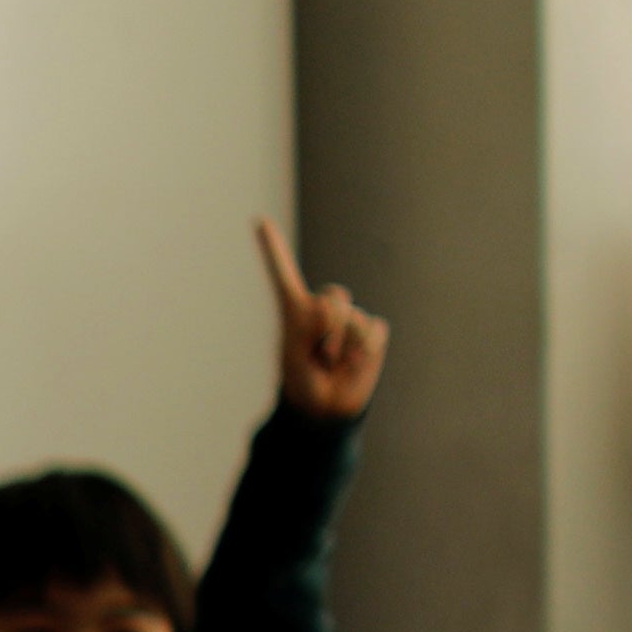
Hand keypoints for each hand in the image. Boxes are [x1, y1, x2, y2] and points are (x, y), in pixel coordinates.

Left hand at [257, 217, 388, 419]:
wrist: (324, 410)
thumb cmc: (302, 384)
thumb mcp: (294, 357)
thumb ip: (307, 328)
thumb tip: (328, 304)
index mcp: (295, 312)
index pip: (282, 274)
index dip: (273, 248)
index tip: (258, 221)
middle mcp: (323, 309)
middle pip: (331, 298)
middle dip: (325, 328)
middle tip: (316, 355)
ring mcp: (350, 319)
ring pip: (352, 319)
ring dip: (340, 348)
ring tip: (331, 364)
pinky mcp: (371, 332)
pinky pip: (372, 333)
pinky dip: (362, 353)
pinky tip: (352, 364)